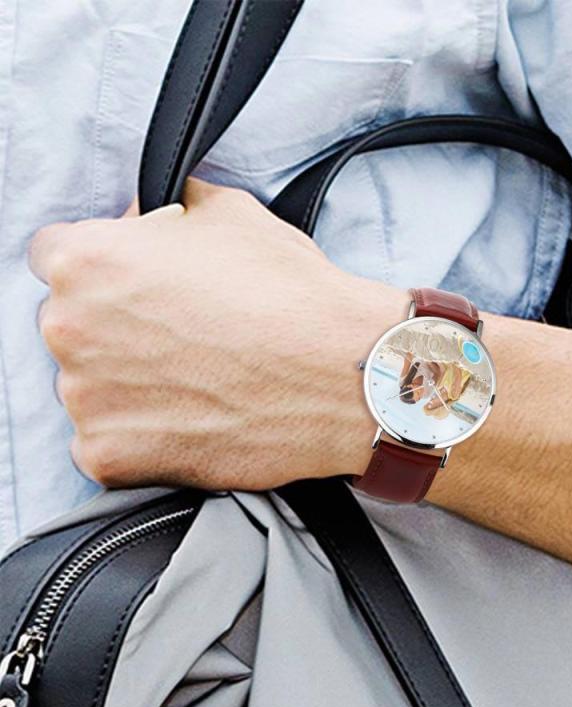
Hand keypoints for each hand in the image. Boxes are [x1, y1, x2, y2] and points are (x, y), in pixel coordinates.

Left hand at [30, 179, 405, 488]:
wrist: (343, 375)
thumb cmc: (292, 294)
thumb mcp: (230, 213)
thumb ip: (166, 210)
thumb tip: (146, 220)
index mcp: (88, 260)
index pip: (54, 256)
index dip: (102, 270)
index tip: (133, 288)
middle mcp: (69, 329)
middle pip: (70, 325)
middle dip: (114, 328)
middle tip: (180, 339)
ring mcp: (86, 400)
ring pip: (88, 388)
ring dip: (126, 386)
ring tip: (196, 383)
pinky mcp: (111, 457)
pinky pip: (105, 445)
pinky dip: (140, 436)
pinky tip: (191, 419)